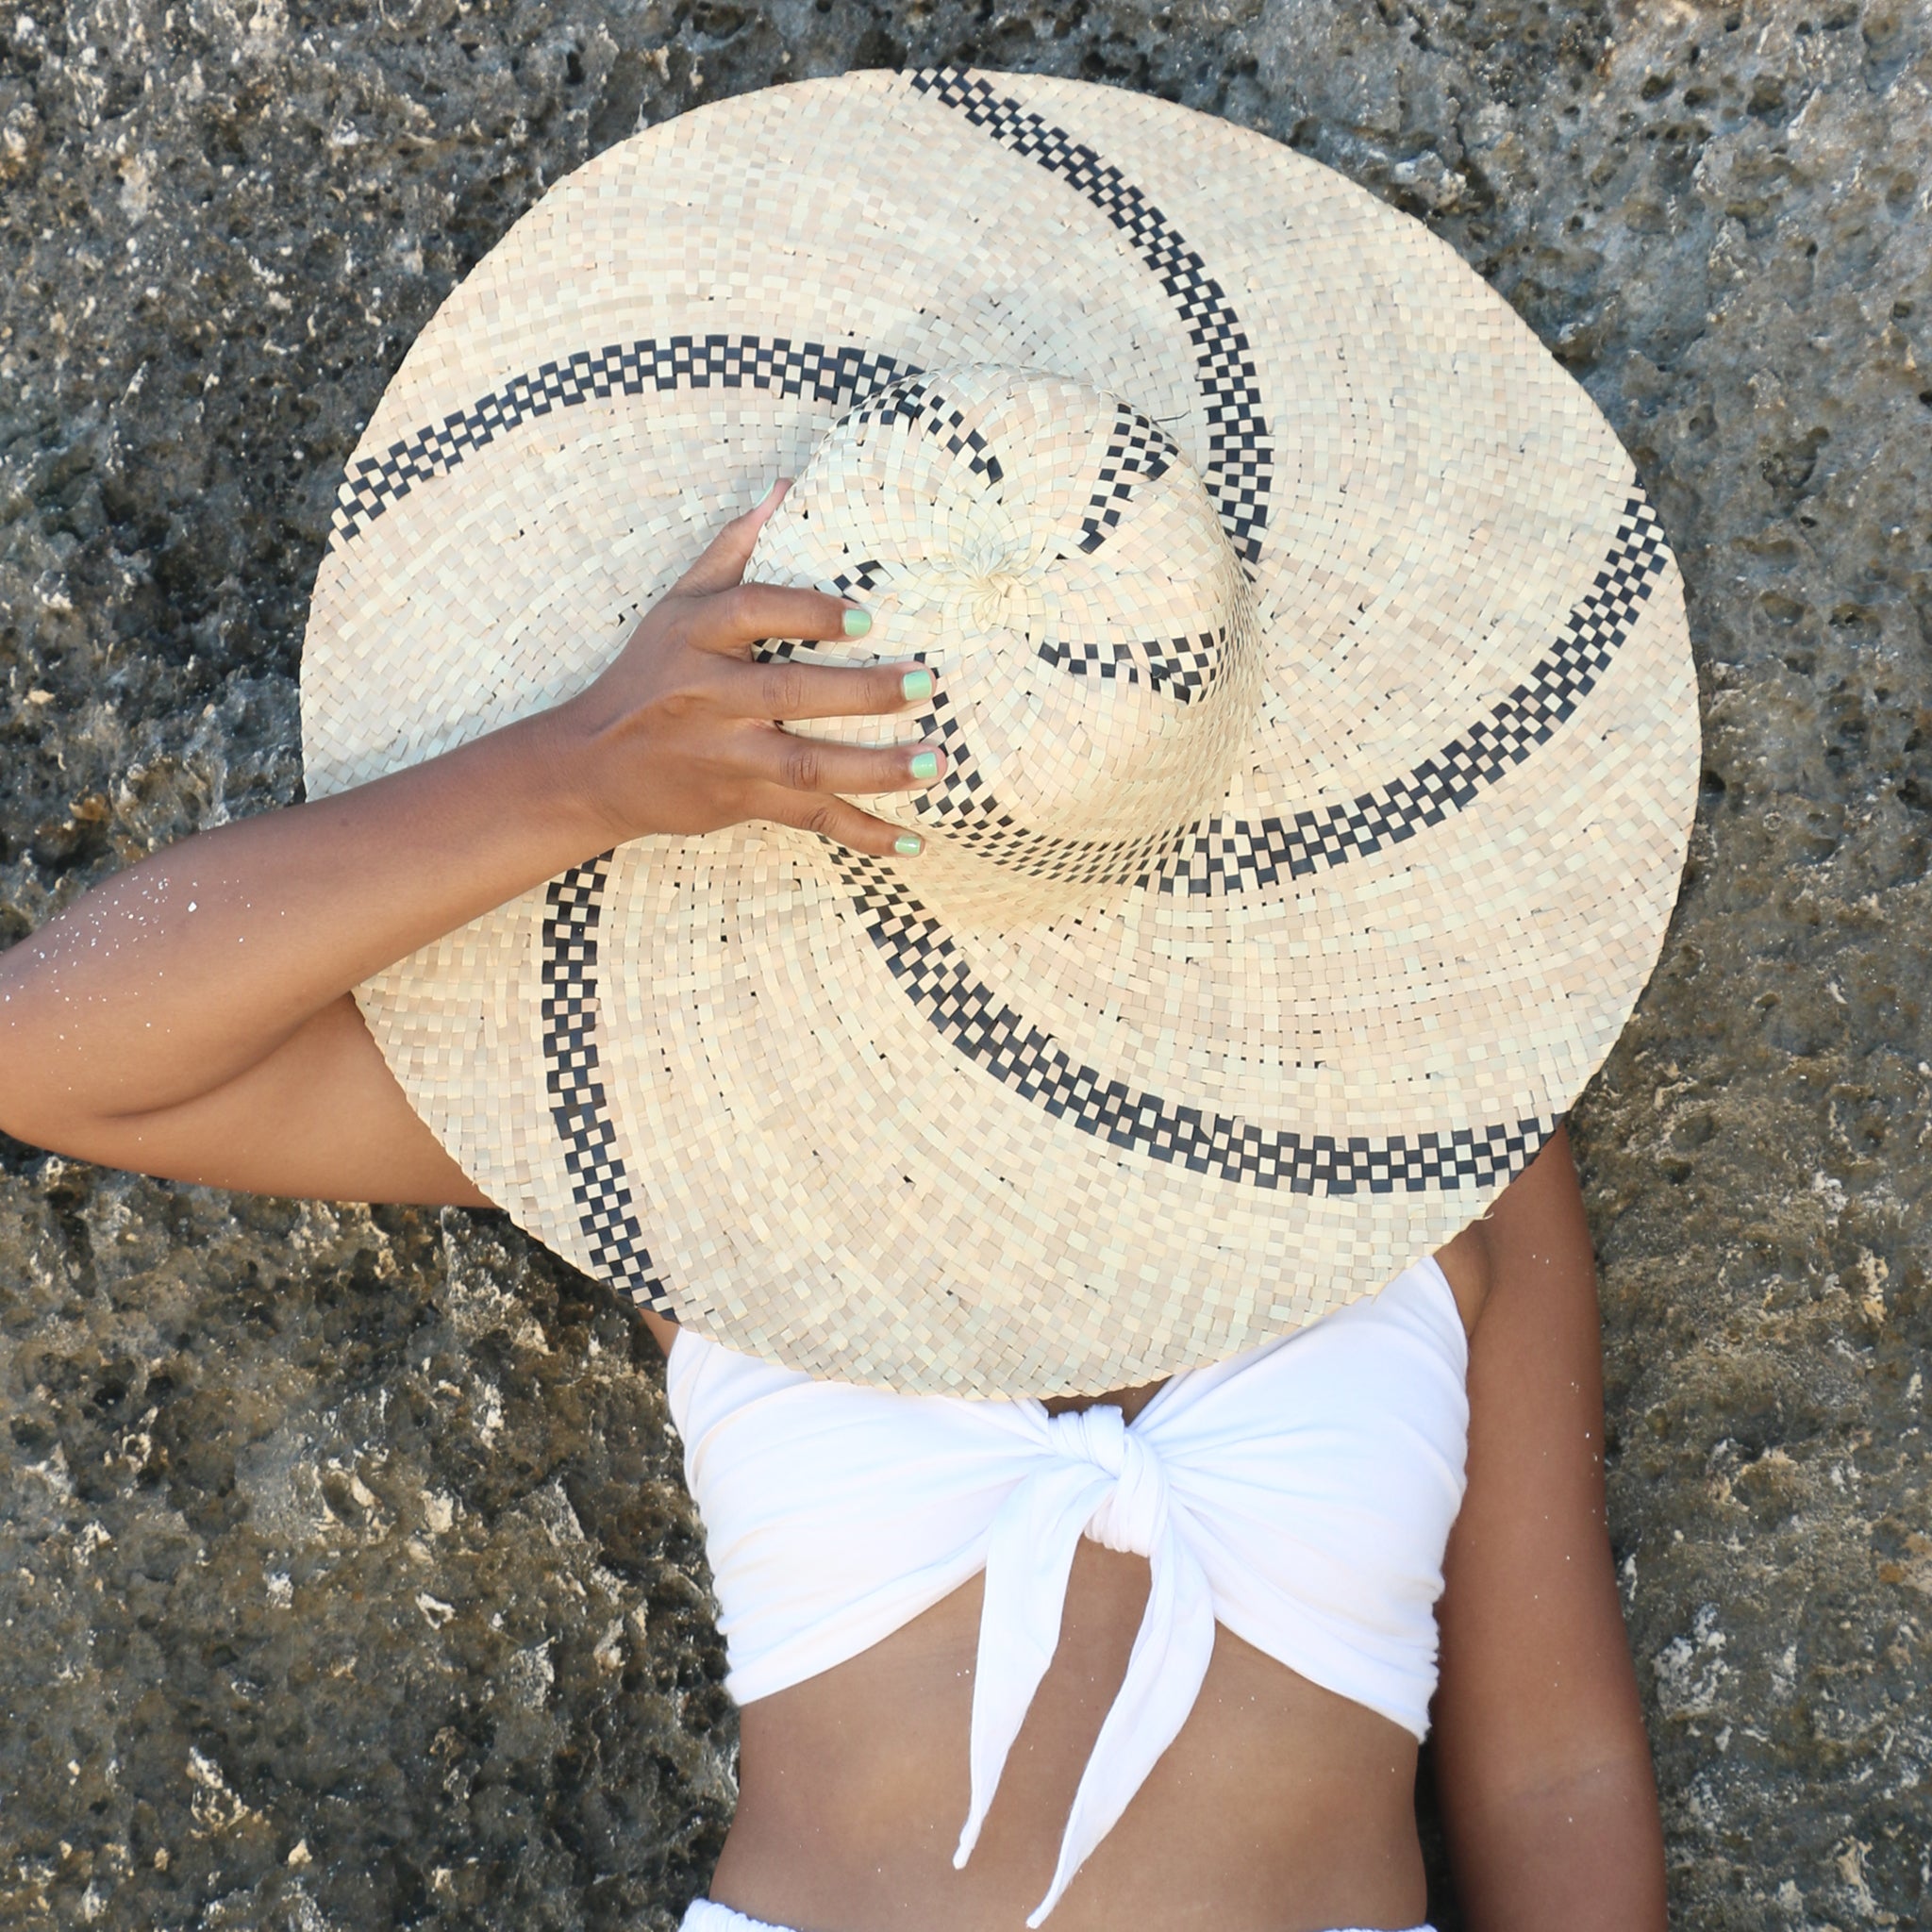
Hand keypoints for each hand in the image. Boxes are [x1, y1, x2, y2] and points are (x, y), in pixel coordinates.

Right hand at [550, 480, 942, 856]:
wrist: (591, 768)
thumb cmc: (646, 675)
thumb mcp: (676, 606)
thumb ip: (731, 550)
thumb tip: (784, 490)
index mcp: (695, 638)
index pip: (753, 612)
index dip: (809, 613)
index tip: (866, 616)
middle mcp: (707, 697)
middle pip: (790, 694)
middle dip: (862, 692)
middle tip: (926, 682)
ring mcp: (725, 755)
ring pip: (805, 765)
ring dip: (874, 768)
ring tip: (934, 762)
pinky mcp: (738, 801)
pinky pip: (807, 819)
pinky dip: (861, 833)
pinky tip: (911, 843)